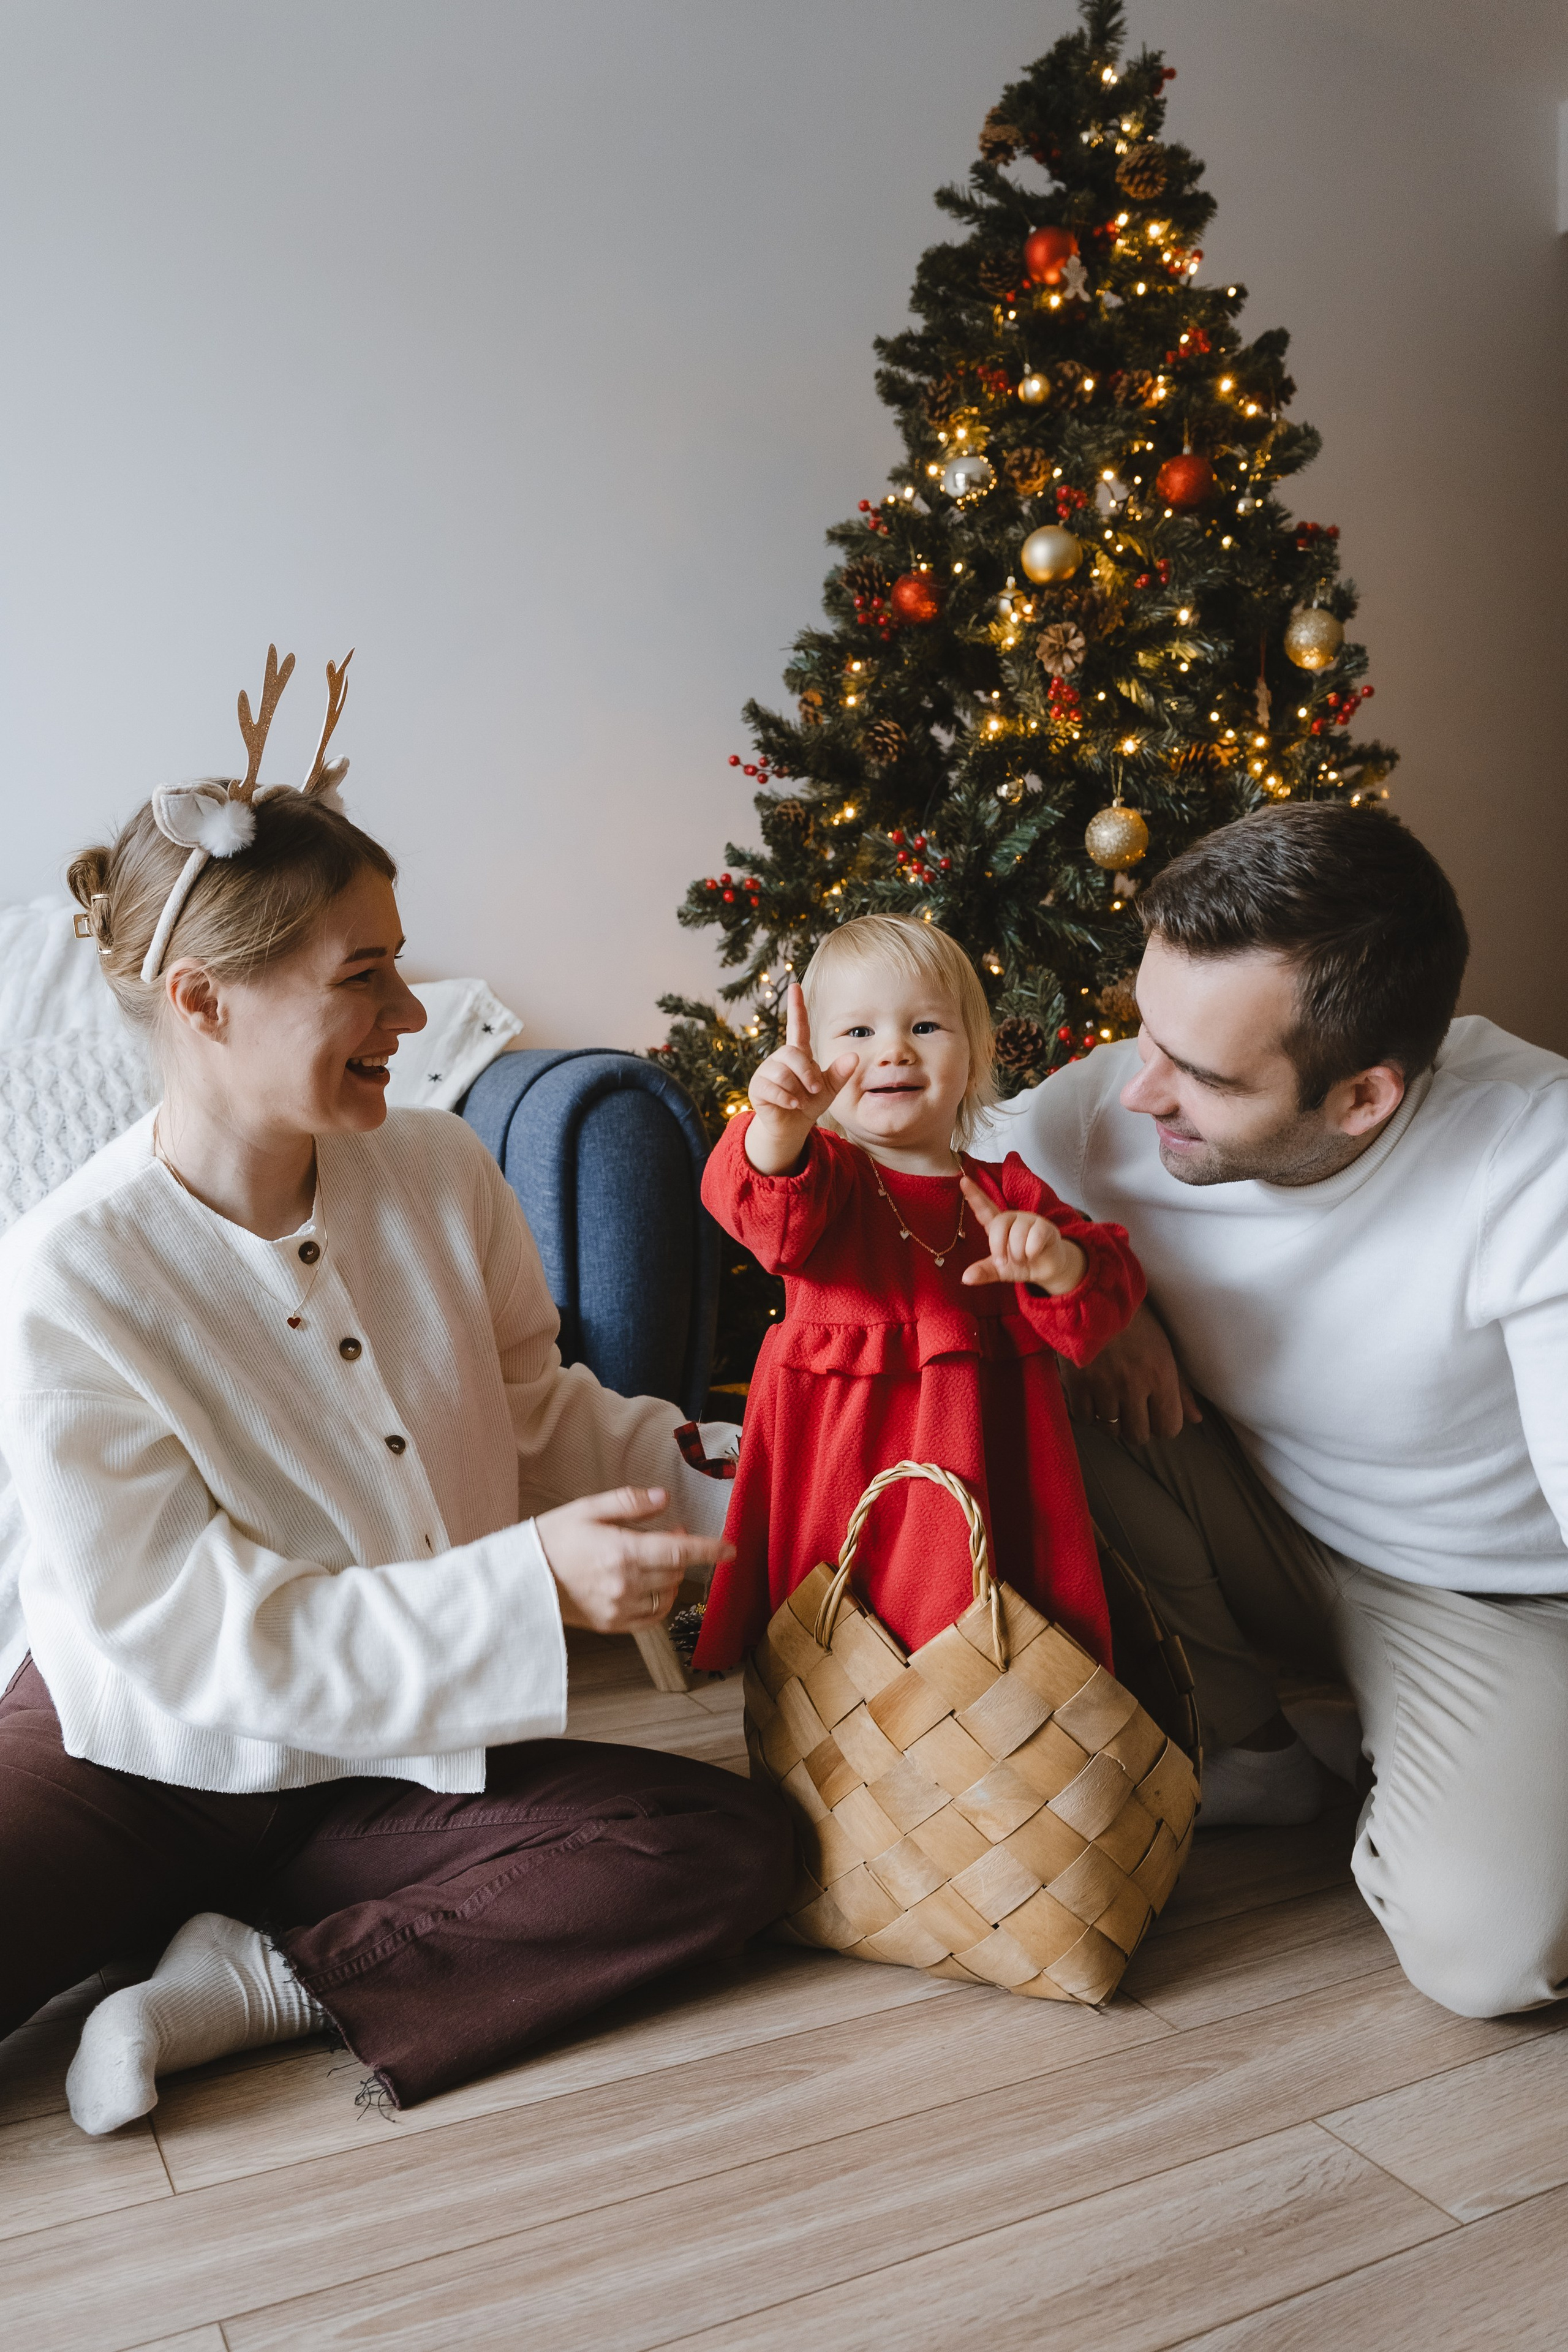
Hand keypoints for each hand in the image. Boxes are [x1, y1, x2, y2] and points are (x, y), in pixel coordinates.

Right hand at [534, 1487, 733, 1634]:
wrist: (520, 1579)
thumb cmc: (552, 1539)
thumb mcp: (587, 1509)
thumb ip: (629, 1503)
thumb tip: (664, 1498)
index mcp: (621, 1552)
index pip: (680, 1551)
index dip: (709, 1550)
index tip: (731, 1549)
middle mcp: (624, 1584)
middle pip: (675, 1570)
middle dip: (681, 1551)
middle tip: (668, 1533)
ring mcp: (618, 1608)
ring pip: (667, 1595)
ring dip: (671, 1576)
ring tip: (654, 1559)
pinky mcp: (610, 1624)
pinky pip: (651, 1617)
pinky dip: (658, 1601)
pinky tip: (648, 1585)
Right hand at [745, 983, 859, 1174]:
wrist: (792, 1127)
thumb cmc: (810, 1103)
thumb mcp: (829, 1088)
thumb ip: (840, 1072)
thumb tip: (854, 1055)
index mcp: (798, 1054)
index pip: (797, 1026)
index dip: (797, 1007)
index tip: (795, 986)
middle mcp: (780, 1058)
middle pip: (792, 1053)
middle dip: (807, 1073)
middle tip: (814, 1089)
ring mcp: (766, 1071)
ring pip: (782, 1072)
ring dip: (797, 1088)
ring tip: (801, 1100)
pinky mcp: (758, 1087)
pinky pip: (772, 1087)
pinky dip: (786, 1098)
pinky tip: (792, 1104)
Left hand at [959, 1174, 1086, 1296]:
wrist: (1047, 1270)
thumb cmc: (1021, 1263)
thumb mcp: (999, 1271)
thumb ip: (983, 1272)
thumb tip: (965, 1278)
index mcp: (998, 1225)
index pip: (984, 1208)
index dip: (974, 1195)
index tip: (963, 1180)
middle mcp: (1013, 1218)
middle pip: (998, 1225)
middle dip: (998, 1247)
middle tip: (1003, 1261)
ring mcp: (1029, 1220)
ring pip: (1017, 1234)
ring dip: (1018, 1254)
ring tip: (1023, 1258)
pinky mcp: (1045, 1227)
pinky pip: (1034, 1238)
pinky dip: (1032, 1252)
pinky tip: (1035, 1254)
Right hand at [1060, 1300, 1202, 1444]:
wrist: (1092, 1295)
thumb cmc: (1134, 1321)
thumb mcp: (1164, 1350)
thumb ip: (1180, 1388)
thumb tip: (1196, 1420)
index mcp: (1160, 1376)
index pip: (1169, 1428)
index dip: (1162, 1425)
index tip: (1154, 1413)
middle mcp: (1134, 1386)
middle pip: (1138, 1435)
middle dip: (1136, 1426)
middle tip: (1130, 1408)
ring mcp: (1103, 1387)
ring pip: (1110, 1429)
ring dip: (1111, 1420)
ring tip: (1109, 1400)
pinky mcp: (1077, 1384)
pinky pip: (1084, 1418)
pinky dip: (1088, 1413)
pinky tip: (1091, 1398)